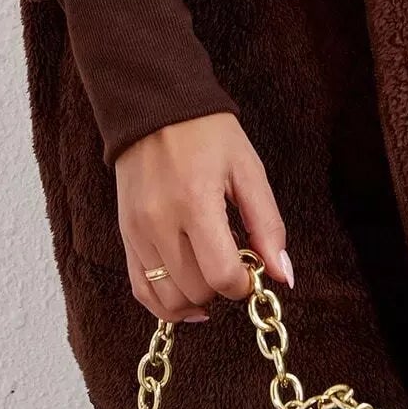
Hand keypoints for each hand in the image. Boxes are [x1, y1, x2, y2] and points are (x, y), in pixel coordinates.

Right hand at [114, 111, 292, 322]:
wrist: (155, 106)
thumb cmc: (207, 133)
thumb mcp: (248, 169)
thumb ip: (267, 224)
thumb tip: (282, 275)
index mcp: (195, 202)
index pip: (220, 275)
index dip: (243, 284)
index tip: (251, 270)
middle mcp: (160, 222)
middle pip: (195, 291)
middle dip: (221, 288)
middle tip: (233, 263)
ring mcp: (137, 232)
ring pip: (166, 299)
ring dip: (195, 300)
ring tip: (211, 276)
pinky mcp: (125, 235)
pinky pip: (141, 289)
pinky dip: (164, 303)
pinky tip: (187, 297)